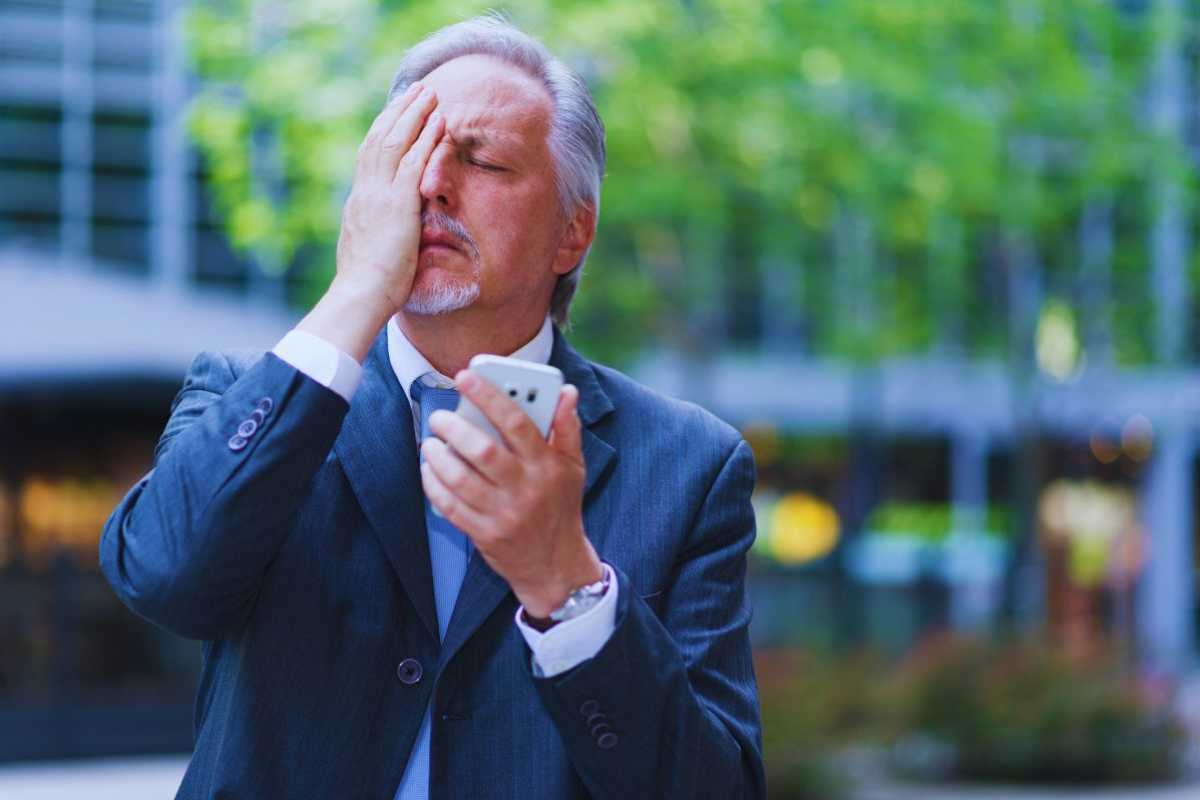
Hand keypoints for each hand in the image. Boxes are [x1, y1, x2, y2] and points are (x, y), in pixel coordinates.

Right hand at [336, 81, 443, 309]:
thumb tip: (384, 234)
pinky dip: (426, 139)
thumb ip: (378, 234)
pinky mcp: (397, 204)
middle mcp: (365, 191)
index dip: (383, 130)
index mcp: (358, 202)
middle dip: (399, 111)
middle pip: (379, 138)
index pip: (369, 155)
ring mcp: (379, 195)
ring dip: (414, 114)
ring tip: (430, 94)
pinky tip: (440, 122)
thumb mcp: (369, 251)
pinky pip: (413, 162)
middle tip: (417, 90)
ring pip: (395, 141)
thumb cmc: (367, 287)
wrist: (360, 295)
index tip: (397, 113)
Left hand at [419, 371, 603, 617]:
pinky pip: (449, 506)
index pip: (517, 423)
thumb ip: (567, 428)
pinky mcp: (484, 534)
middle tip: (440, 417)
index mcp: (547, 466)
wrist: (555, 565)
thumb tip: (567, 393)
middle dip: (454, 427)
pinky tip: (429, 470)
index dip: (490, 396)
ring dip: (437, 456)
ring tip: (431, 442)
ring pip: (460, 478)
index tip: (466, 377)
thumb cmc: (560, 507)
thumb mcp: (574, 467)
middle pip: (483, 451)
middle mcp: (526, 489)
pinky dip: (433, 485)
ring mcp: (503, 514)